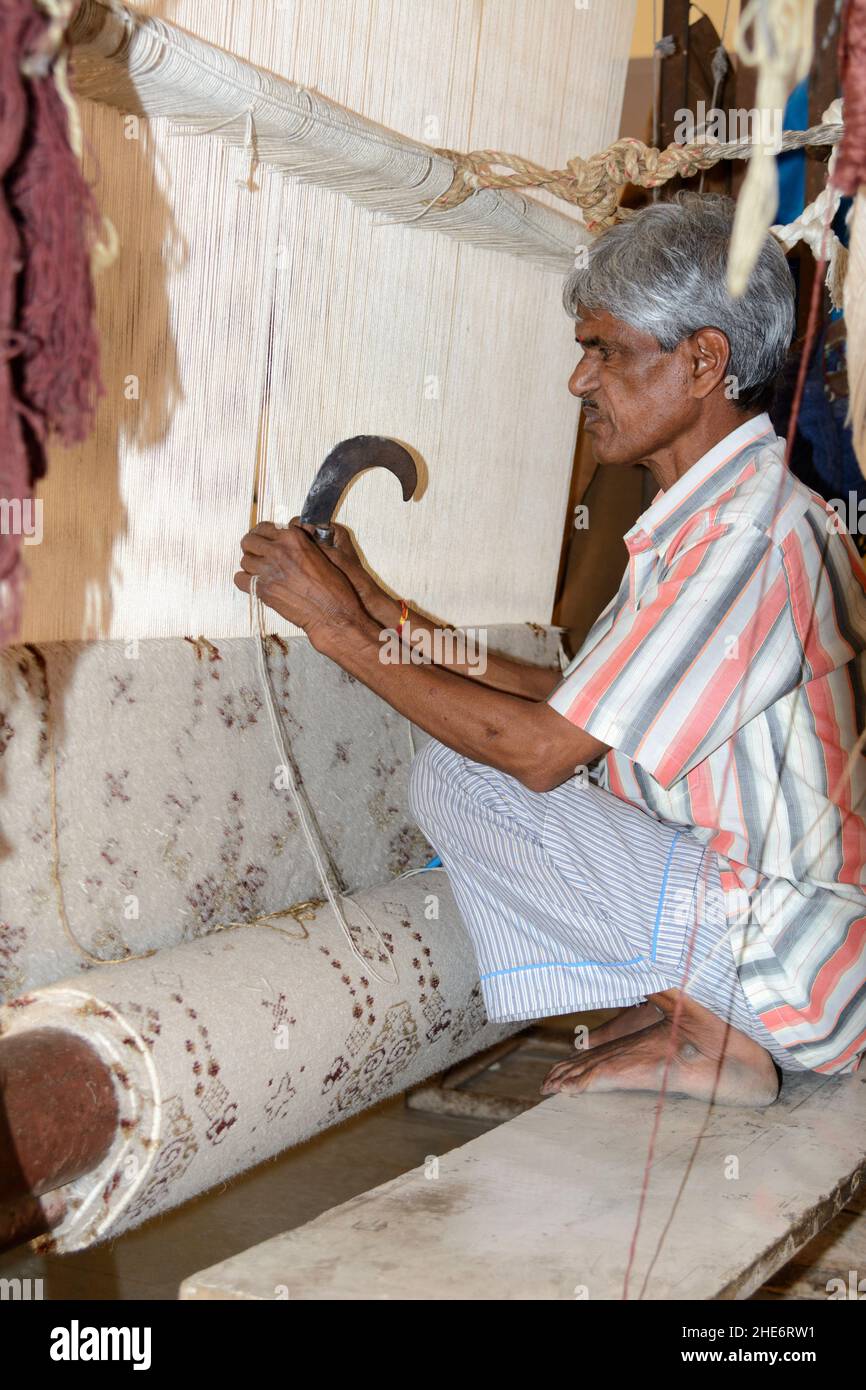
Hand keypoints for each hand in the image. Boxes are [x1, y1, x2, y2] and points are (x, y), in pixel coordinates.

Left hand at [234, 520, 366, 644]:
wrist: (332, 612)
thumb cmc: (332, 587)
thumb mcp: (319, 554)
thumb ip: (297, 544)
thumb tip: (282, 542)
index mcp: (293, 538)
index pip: (263, 527)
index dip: (262, 535)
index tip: (263, 541)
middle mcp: (278, 550)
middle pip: (249, 541)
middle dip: (252, 548)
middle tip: (259, 555)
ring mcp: (268, 570)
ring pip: (244, 561)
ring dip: (251, 565)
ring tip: (261, 572)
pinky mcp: (263, 589)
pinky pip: (240, 579)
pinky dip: (245, 581)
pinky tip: (256, 583)